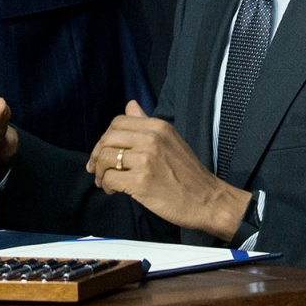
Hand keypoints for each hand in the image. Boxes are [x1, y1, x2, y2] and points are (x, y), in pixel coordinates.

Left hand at [88, 101, 251, 241]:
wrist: (207, 200)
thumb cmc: (189, 174)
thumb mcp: (171, 140)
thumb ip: (147, 123)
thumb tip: (130, 105)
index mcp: (158, 126)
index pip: (118, 122)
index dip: (106, 137)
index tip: (105, 152)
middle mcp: (151, 139)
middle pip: (108, 138)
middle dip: (98, 155)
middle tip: (98, 169)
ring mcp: (146, 160)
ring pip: (106, 158)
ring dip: (100, 172)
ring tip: (106, 183)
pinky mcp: (141, 182)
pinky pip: (110, 178)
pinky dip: (107, 186)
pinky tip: (114, 191)